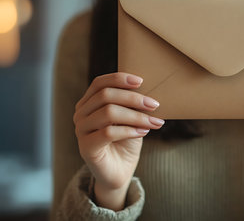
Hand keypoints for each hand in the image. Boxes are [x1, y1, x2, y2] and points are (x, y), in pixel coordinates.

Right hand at [73, 72, 164, 210]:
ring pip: (108, 113)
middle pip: (105, 96)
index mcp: (89, 102)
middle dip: (133, 98)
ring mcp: (81, 130)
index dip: (119, 79)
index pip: (100, 83)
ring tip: (154, 121)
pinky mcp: (86, 147)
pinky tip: (144, 132)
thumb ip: (133, 103)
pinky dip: (130, 130)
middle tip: (154, 104)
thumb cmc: (126, 141)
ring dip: (136, 115)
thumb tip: (148, 90)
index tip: (141, 81)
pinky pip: (108, 132)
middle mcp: (81, 114)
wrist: (120, 171)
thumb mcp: (131, 117)